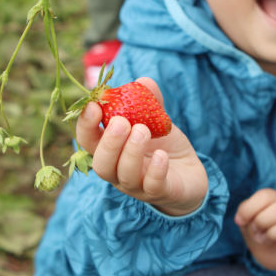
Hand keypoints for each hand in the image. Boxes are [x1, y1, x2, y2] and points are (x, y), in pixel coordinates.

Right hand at [76, 77, 207, 215]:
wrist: (188, 173)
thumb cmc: (162, 145)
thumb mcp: (155, 120)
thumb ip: (149, 101)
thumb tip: (143, 82)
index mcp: (111, 151)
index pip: (88, 140)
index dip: (86, 125)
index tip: (93, 105)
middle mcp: (118, 171)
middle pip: (101, 164)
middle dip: (109, 142)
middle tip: (121, 122)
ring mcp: (138, 186)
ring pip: (124, 176)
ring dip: (131, 152)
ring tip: (144, 130)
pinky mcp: (161, 193)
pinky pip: (153, 186)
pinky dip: (156, 170)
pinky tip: (162, 155)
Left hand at [235, 188, 275, 270]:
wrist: (263, 252)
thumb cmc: (256, 231)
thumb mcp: (245, 220)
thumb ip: (244, 212)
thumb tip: (242, 218)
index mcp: (273, 197)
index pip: (265, 195)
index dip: (250, 209)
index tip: (241, 221)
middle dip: (262, 222)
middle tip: (256, 232)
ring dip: (274, 234)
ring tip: (265, 239)